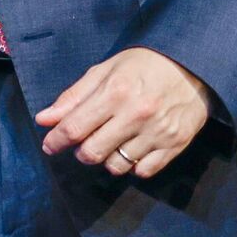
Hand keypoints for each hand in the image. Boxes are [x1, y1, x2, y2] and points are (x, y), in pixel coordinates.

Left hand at [36, 46, 212, 178]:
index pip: (75, 127)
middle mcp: (136, 115)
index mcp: (114, 93)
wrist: (193, 65)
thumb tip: (44, 119)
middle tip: (82, 144)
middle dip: (80, 152)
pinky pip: (144, 171)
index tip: (49, 145)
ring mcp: (157, 132)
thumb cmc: (142, 65)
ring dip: (106, 159)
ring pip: (117, 166)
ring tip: (109, 144)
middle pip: (93, 152)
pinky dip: (132, 166)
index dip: (56, 140)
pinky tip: (131, 150)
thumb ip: (73, 97)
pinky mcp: (176, 145)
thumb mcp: (104, 70)